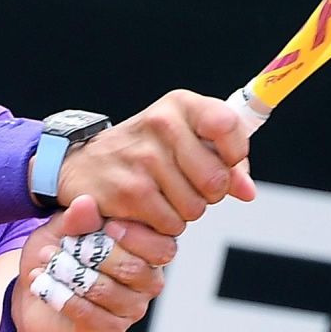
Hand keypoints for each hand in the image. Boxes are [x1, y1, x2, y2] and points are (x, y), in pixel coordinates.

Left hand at [14, 195, 175, 330]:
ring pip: (108, 291)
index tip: (109, 225)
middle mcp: (146, 280)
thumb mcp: (64, 227)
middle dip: (94, 254)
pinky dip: (63, 297)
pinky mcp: (111, 328)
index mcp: (146, 249)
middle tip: (67, 244)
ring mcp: (131, 307)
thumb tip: (86, 203)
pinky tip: (45, 284)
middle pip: (135, 269)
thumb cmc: (60, 254)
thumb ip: (78, 216)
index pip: (162, 247)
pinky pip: (91, 315)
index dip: (138, 236)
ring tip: (49, 262)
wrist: (38, 289)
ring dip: (71, 274)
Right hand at [57, 89, 255, 235]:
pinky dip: (164, 225)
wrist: (83, 165)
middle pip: (217, 179)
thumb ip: (224, 161)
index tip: (225, 160)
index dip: (235, 153)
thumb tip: (247, 190)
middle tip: (186, 185)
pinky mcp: (129, 191)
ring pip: (196, 208)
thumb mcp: (184, 140)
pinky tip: (147, 208)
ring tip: (162, 194)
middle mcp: (162, 124)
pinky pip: (172, 225)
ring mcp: (144, 158)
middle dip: (208, 193)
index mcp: (181, 105)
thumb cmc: (143, 151)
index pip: (229, 125)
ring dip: (184, 211)